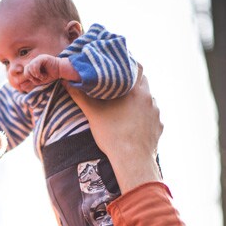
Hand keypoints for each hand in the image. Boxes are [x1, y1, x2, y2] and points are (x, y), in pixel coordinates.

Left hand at [25, 55, 60, 85]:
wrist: (60, 71)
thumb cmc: (50, 75)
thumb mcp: (39, 80)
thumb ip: (31, 82)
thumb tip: (21, 86)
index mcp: (32, 65)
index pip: (25, 72)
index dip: (29, 78)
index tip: (37, 81)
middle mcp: (34, 61)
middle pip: (26, 70)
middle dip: (31, 77)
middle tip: (39, 79)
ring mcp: (37, 58)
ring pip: (29, 68)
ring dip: (35, 76)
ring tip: (42, 77)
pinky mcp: (41, 58)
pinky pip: (34, 65)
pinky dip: (37, 73)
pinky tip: (43, 75)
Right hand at [66, 64, 162, 192]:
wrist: (132, 160)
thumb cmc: (112, 135)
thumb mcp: (93, 114)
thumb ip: (80, 96)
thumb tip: (66, 81)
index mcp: (136, 90)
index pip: (137, 67)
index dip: (128, 65)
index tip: (118, 67)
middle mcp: (150, 98)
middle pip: (143, 82)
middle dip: (131, 83)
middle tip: (117, 87)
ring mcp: (156, 113)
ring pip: (147, 100)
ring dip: (137, 101)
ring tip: (124, 107)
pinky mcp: (159, 127)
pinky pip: (151, 116)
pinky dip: (143, 117)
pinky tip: (132, 124)